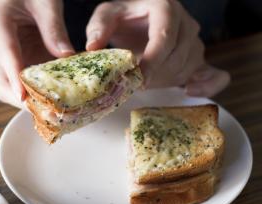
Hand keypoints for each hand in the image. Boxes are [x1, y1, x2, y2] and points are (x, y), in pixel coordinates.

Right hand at [0, 0, 73, 107]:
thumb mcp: (46, 3)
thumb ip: (54, 28)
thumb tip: (67, 57)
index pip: (5, 53)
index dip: (14, 77)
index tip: (24, 96)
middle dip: (19, 99)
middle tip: (44, 112)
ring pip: (4, 89)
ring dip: (24, 103)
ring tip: (48, 114)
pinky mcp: (9, 68)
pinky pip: (15, 88)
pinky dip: (29, 99)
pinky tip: (47, 106)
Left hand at [85, 0, 229, 96]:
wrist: (138, 20)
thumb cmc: (123, 17)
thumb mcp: (107, 15)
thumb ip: (99, 27)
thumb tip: (92, 46)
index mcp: (165, 8)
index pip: (165, 38)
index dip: (152, 62)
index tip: (136, 78)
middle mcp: (186, 23)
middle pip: (177, 56)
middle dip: (154, 76)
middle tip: (133, 84)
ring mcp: (195, 40)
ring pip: (187, 68)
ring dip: (164, 82)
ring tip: (143, 81)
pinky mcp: (198, 56)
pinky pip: (214, 74)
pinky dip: (207, 86)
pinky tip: (190, 91)